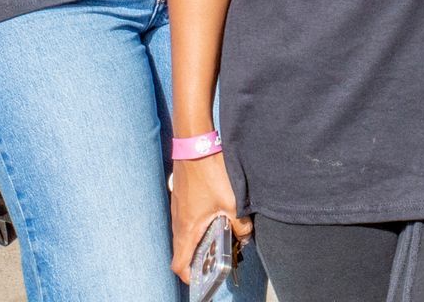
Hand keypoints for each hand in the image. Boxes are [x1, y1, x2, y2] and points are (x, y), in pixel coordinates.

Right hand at [170, 151, 251, 282]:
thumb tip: (245, 236)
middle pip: (183, 251)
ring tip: (221, 236)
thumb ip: (241, 224)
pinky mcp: (182, 198)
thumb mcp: (233, 201)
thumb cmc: (210, 173)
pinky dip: (200, 225)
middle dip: (199, 258)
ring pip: (186, 234)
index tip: (202, 277)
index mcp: (186, 229)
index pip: (179, 264)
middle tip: (218, 256)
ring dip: (200, 240)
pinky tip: (216, 216)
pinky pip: (188, 220)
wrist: (195, 144)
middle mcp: (178, 222)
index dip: (189, 276)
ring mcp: (178, 209)